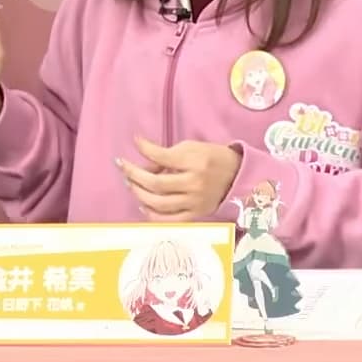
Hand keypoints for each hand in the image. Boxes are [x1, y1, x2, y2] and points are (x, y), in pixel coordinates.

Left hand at [116, 138, 242, 220]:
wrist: (238, 176)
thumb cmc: (213, 158)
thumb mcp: (193, 147)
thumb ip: (168, 155)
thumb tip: (145, 166)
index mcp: (196, 161)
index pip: (162, 156)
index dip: (144, 148)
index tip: (135, 141)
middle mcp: (195, 183)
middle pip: (156, 183)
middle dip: (134, 175)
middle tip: (124, 168)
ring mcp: (195, 202)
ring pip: (158, 203)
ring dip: (139, 194)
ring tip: (130, 184)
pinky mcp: (196, 214)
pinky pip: (169, 220)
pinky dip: (152, 214)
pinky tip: (143, 205)